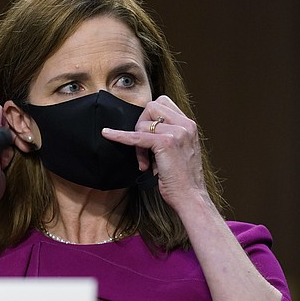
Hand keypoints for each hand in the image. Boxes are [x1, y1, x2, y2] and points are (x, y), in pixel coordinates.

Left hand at [101, 95, 207, 210]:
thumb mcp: (180, 150)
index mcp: (189, 125)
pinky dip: (120, 136)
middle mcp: (186, 125)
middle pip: (151, 107)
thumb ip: (168, 135)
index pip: (163, 102)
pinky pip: (136, 136)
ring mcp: (177, 132)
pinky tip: (108, 134)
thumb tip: (143, 128)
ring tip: (146, 163)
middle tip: (143, 148)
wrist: (191, 198)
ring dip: (138, 144)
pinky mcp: (166, 143)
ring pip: (143, 124)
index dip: (150, 117)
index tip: (147, 137)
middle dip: (141, 125)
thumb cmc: (182, 180)